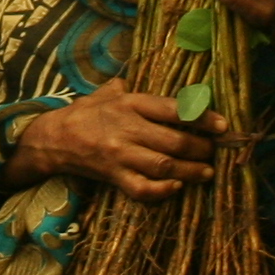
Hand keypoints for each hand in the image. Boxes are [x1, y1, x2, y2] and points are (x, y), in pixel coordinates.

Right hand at [12, 79, 218, 201]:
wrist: (52, 139)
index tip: (222, 124)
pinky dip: (163, 191)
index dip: (202, 117)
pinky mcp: (114, 176)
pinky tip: (176, 188)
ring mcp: (121, 154)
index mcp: (130, 104)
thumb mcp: (107, 93)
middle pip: (175, 141)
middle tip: (214, 152)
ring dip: (191, 171)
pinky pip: (143, 188)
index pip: (174, 109)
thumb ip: (132, 88)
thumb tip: (149, 83)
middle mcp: (128, 128)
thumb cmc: (84, 113)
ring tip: (206, 173)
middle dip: (202, 149)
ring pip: (164, 166)